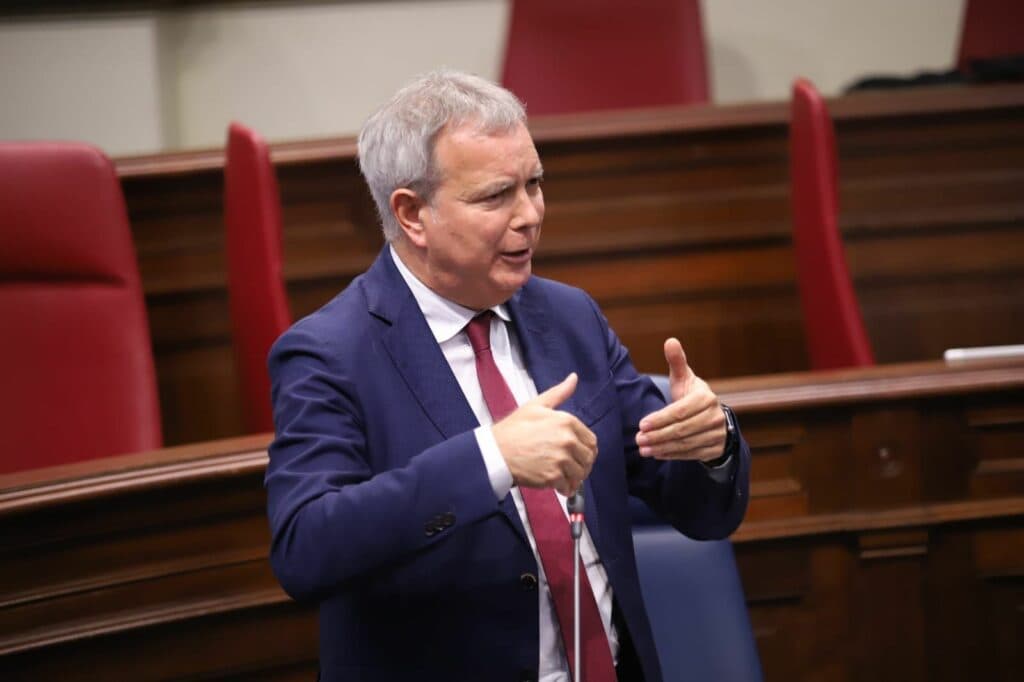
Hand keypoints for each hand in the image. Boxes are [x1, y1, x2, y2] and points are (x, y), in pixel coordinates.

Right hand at [492, 373, 597, 495]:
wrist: (495, 451)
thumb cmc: (514, 429)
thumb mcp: (537, 405)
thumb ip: (559, 393)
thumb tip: (574, 378)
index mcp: (566, 421)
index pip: (591, 440)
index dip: (586, 450)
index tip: (578, 455)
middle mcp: (567, 440)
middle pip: (588, 458)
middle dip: (583, 465)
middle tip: (572, 468)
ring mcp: (561, 459)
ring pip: (581, 474)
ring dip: (575, 478)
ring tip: (564, 477)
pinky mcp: (552, 476)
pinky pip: (569, 487)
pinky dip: (566, 489)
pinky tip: (558, 485)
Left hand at [635, 338, 726, 461]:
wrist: (712, 417)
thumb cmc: (692, 395)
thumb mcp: (684, 378)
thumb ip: (677, 362)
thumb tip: (670, 341)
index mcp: (706, 398)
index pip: (680, 411)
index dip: (660, 419)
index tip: (641, 424)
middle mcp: (714, 417)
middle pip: (682, 429)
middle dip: (658, 435)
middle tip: (638, 439)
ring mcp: (717, 434)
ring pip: (685, 444)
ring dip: (662, 447)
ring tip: (643, 448)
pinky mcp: (714, 449)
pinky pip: (691, 454)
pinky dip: (672, 455)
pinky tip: (657, 453)